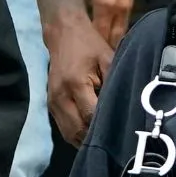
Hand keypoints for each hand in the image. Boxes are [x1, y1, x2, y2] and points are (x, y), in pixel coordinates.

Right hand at [46, 16, 112, 146]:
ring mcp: (53, 102)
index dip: (106, 124)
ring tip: (105, 142)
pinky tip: (91, 135)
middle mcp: (61, 96)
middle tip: (116, 141)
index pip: (90, 115)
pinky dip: (77, 134)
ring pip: (69, 133)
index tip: (122, 129)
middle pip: (78, 129)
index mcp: (75, 83)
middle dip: (96, 138)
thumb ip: (114, 81)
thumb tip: (124, 106)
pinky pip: (64, 128)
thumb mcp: (107, 57)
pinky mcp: (50, 105)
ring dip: (85, 140)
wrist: (63, 34)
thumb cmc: (89, 44)